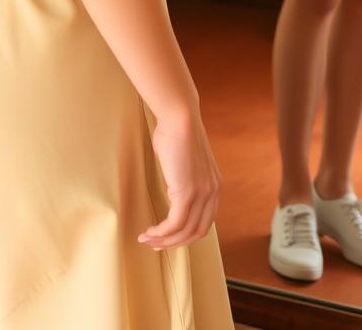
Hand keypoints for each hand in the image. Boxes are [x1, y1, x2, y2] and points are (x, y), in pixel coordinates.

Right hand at [138, 107, 221, 250]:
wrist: (179, 118)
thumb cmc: (175, 133)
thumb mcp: (184, 161)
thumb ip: (183, 178)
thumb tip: (173, 187)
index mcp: (214, 186)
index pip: (204, 221)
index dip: (186, 233)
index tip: (168, 236)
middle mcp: (213, 193)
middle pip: (197, 232)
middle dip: (175, 243)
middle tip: (155, 244)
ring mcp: (202, 194)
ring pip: (185, 232)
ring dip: (164, 241)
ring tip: (146, 240)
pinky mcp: (187, 193)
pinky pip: (174, 224)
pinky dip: (160, 233)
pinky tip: (149, 232)